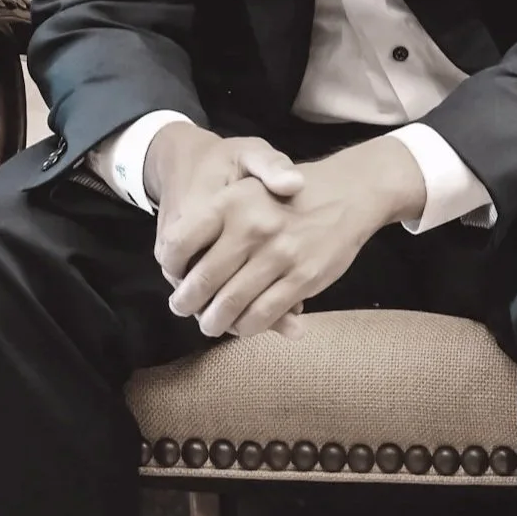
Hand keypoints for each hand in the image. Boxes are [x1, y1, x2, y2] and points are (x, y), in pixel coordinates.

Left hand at [166, 135, 426, 339]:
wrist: (345, 192)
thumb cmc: (284, 196)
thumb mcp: (245, 189)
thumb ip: (211, 224)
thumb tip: (171, 263)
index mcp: (231, 201)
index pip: (180, 243)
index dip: (171, 266)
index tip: (173, 276)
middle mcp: (252, 226)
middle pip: (201, 282)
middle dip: (186, 303)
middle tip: (183, 309)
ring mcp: (279, 253)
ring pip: (230, 305)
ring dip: (214, 321)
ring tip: (209, 323)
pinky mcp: (302, 277)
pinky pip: (263, 314)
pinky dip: (247, 326)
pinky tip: (243, 325)